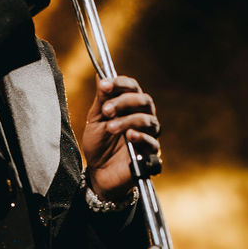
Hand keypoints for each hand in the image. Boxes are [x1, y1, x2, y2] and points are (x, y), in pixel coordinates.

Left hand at [81, 74, 162, 201]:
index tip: (105, 85)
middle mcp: (143, 117)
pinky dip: (141, 137)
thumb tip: (100, 75)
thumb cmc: (98, 144)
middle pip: (144, 101)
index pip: (133, 88)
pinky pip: (152, 142)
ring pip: (148, 120)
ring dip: (128, 120)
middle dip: (124, 102)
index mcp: (130, 106)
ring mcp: (148, 135)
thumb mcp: (95, 120)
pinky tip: (129, 136)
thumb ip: (101, 100)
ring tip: (110, 128)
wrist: (98, 173)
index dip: (121, 84)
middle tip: (106, 110)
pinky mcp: (150, 154)